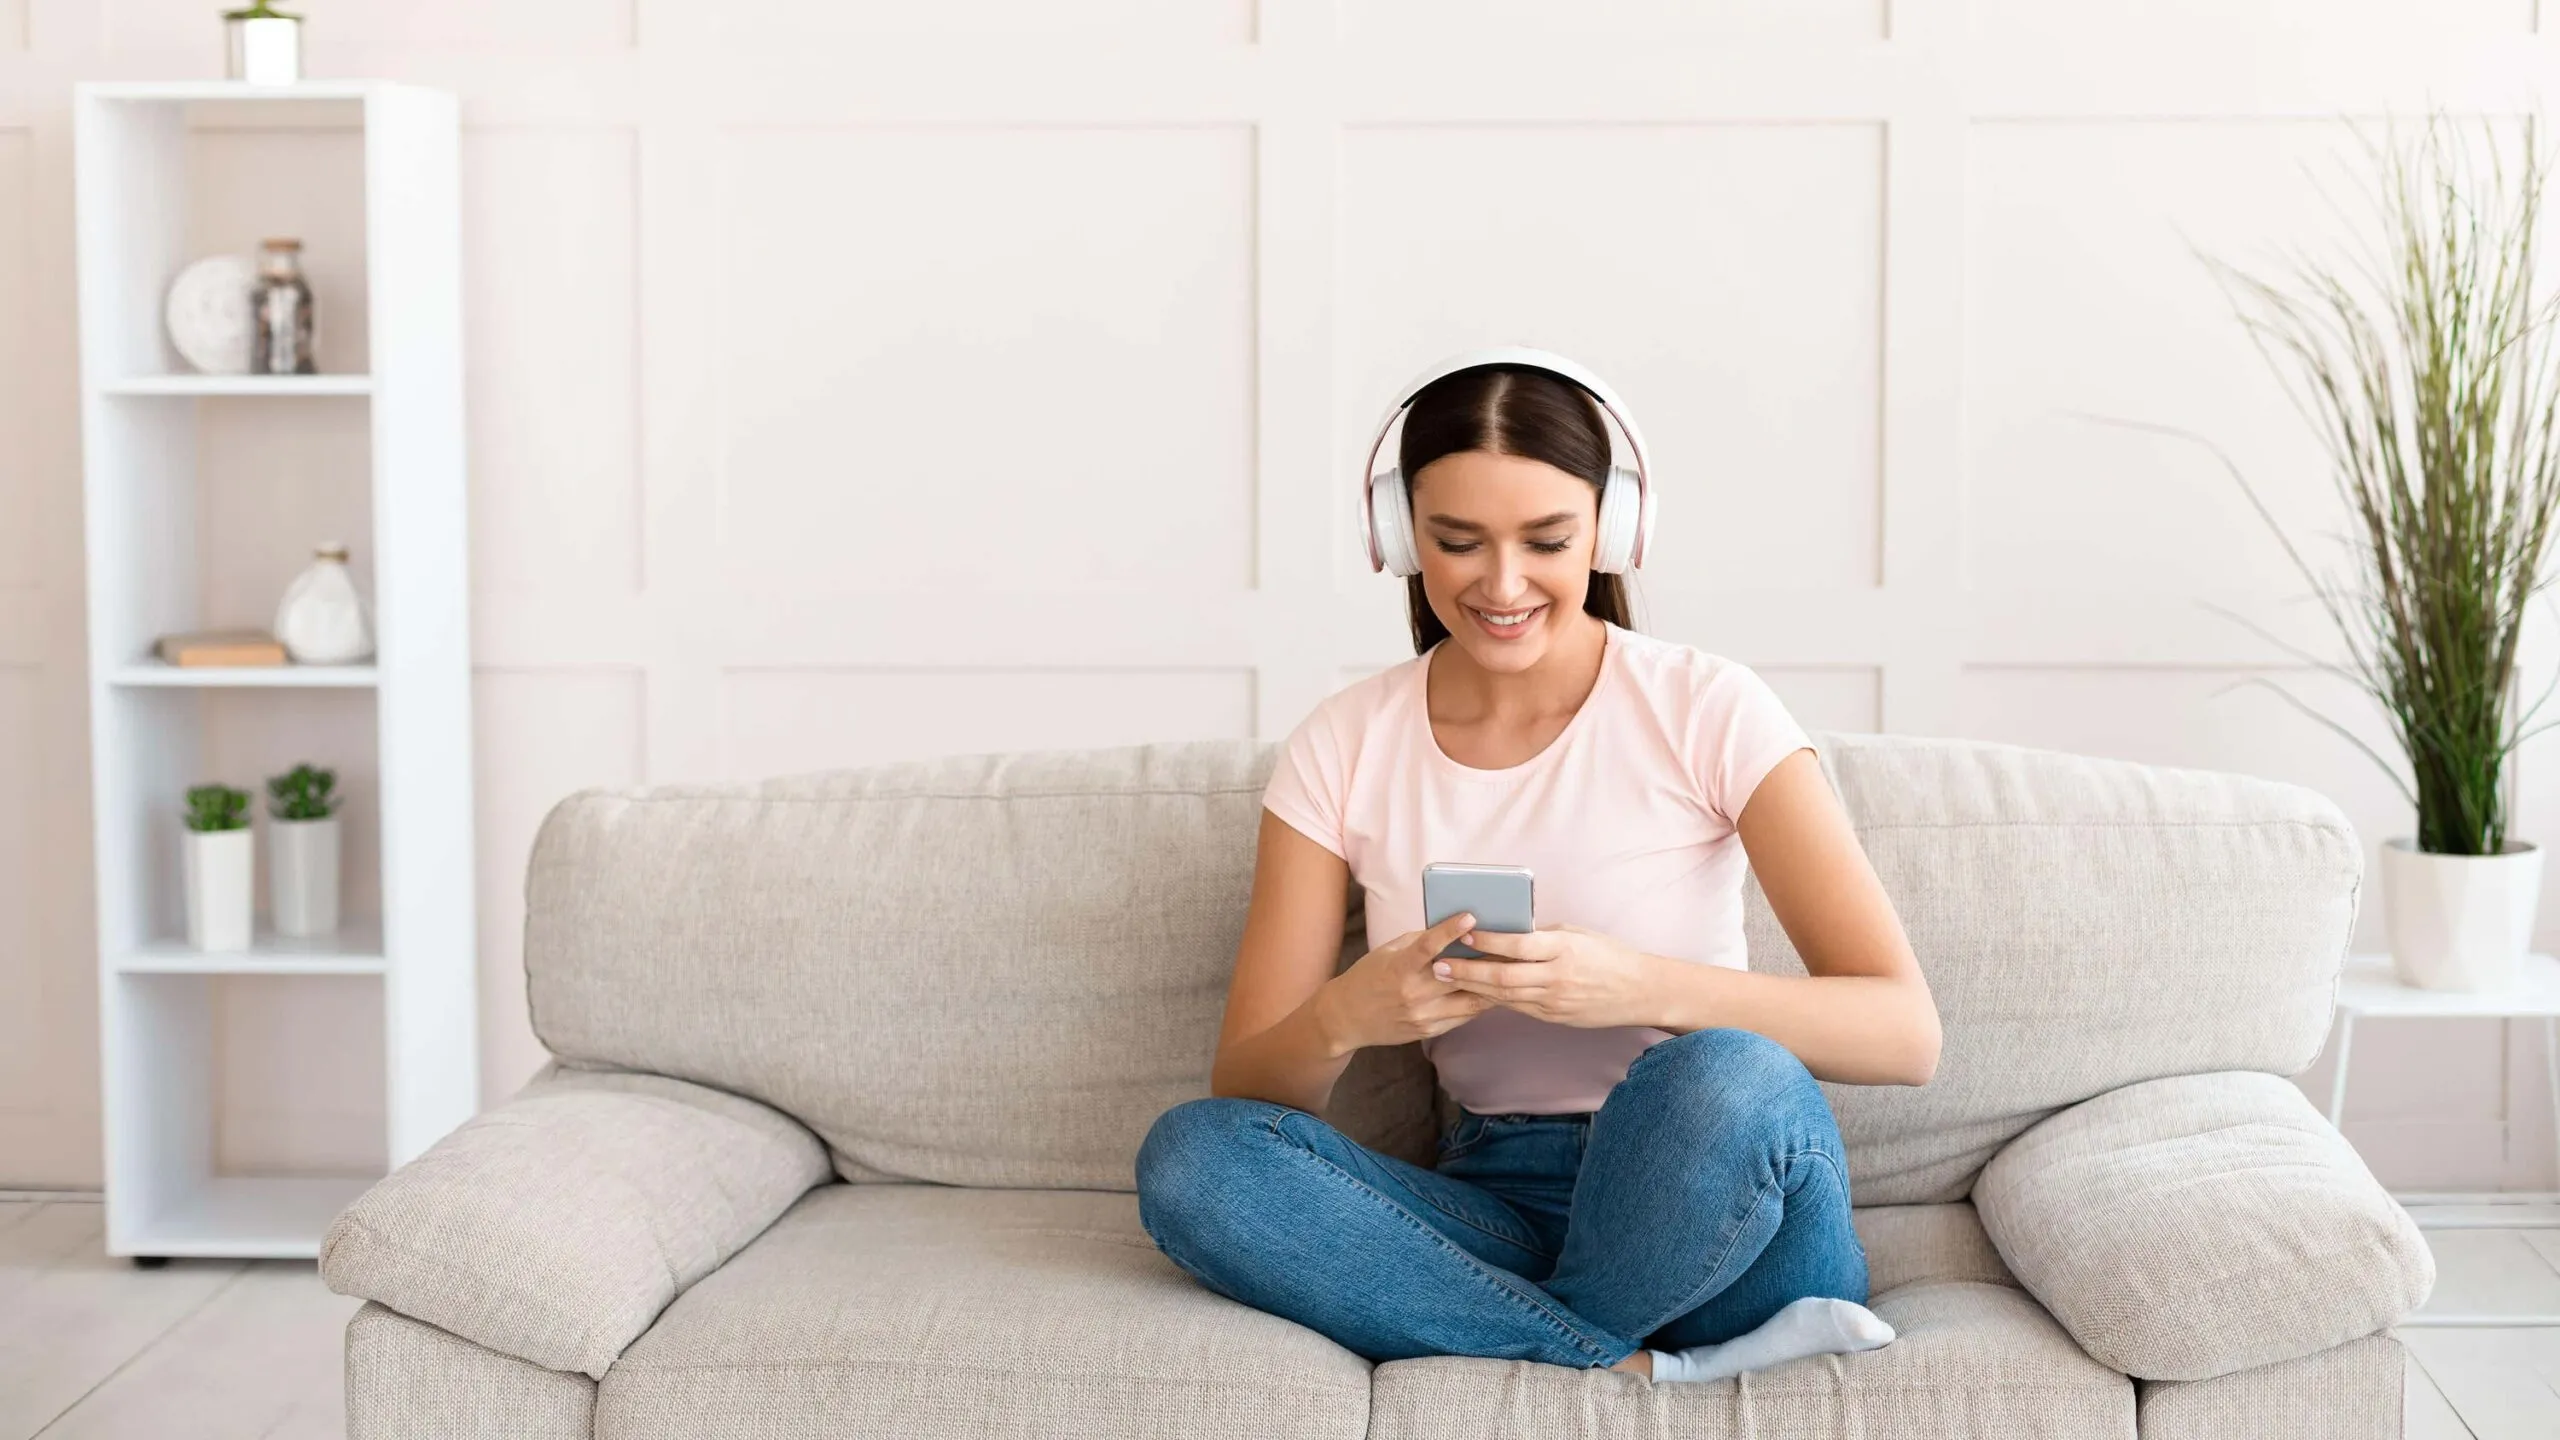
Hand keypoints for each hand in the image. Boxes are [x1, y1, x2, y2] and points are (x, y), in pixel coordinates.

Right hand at [1316, 910, 1504, 1052]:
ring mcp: (1423, 1015)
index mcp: (1399, 968)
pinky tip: (1493, 991)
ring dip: (1492, 985)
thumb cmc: (1369, 977)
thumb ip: (1420, 941)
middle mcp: (1413, 993)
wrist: (1347, 1018)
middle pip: (1460, 975)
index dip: (1450, 931)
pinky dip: (1480, 1002)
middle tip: (1511, 945)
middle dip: (1487, 960)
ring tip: (1511, 970)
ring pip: (1471, 1000)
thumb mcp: (1389, 952)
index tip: (1471, 916)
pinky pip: (1465, 1016)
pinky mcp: (1429, 1030)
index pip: (1427, 947)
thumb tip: (1453, 927)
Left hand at [1431, 923, 1665, 1029]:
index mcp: (1563, 949)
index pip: (1517, 945)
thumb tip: (1508, 931)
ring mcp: (1555, 1001)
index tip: (1462, 933)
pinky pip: (1517, 1007)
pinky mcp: (1554, 1017)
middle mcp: (1556, 977)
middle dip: (1468, 971)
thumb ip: (1542, 935)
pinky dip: (1493, 999)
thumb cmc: (1608, 955)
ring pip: (1505, 996)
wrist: (1640, 991)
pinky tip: (1474, 991)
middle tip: (1439, 964)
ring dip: (1473, 987)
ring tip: (1447, 977)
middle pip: (1503, 977)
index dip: (1487, 941)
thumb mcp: (1577, 934)